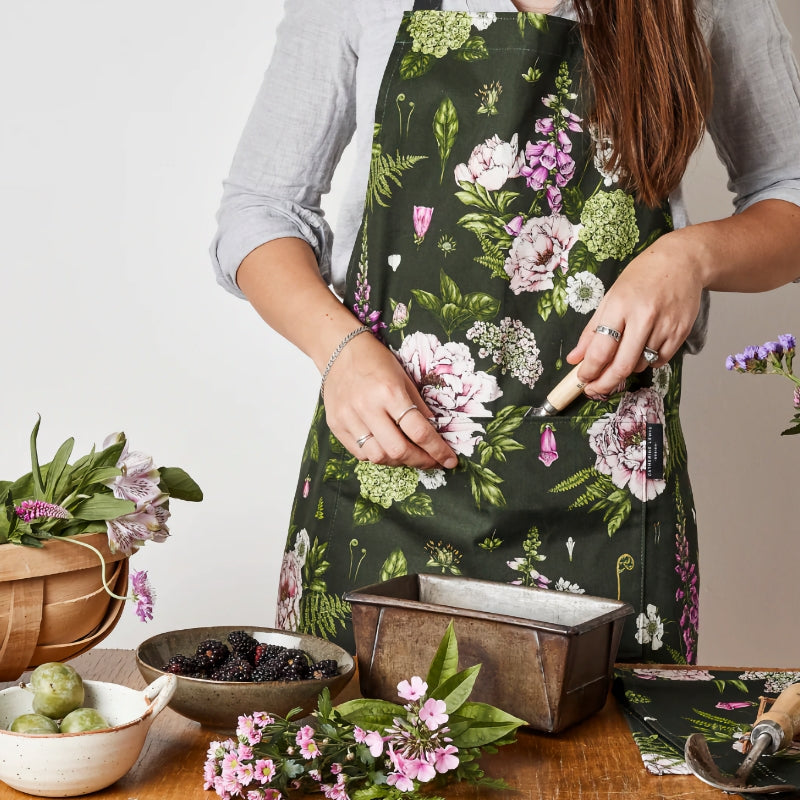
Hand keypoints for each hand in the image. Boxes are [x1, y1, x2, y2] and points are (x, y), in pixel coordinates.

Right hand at [322, 332, 458, 469]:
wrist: (340, 350)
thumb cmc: (375, 361)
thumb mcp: (405, 378)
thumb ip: (419, 407)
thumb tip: (435, 434)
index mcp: (389, 392)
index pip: (419, 431)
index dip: (437, 450)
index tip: (449, 460)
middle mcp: (367, 407)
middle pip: (398, 450)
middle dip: (420, 461)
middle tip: (431, 461)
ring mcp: (349, 418)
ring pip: (378, 457)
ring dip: (398, 462)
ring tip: (409, 455)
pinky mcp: (336, 425)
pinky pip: (360, 454)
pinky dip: (378, 456)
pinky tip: (387, 448)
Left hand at [566, 232, 703, 397]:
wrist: (683, 261)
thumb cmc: (642, 277)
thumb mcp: (610, 297)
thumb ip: (591, 330)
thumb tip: (574, 358)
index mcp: (620, 305)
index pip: (601, 349)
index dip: (589, 371)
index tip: (582, 380)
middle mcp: (643, 317)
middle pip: (621, 366)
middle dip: (604, 384)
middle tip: (594, 390)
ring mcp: (665, 326)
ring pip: (640, 365)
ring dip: (626, 369)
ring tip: (622, 356)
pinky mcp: (681, 332)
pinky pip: (660, 361)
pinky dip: (647, 362)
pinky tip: (643, 349)